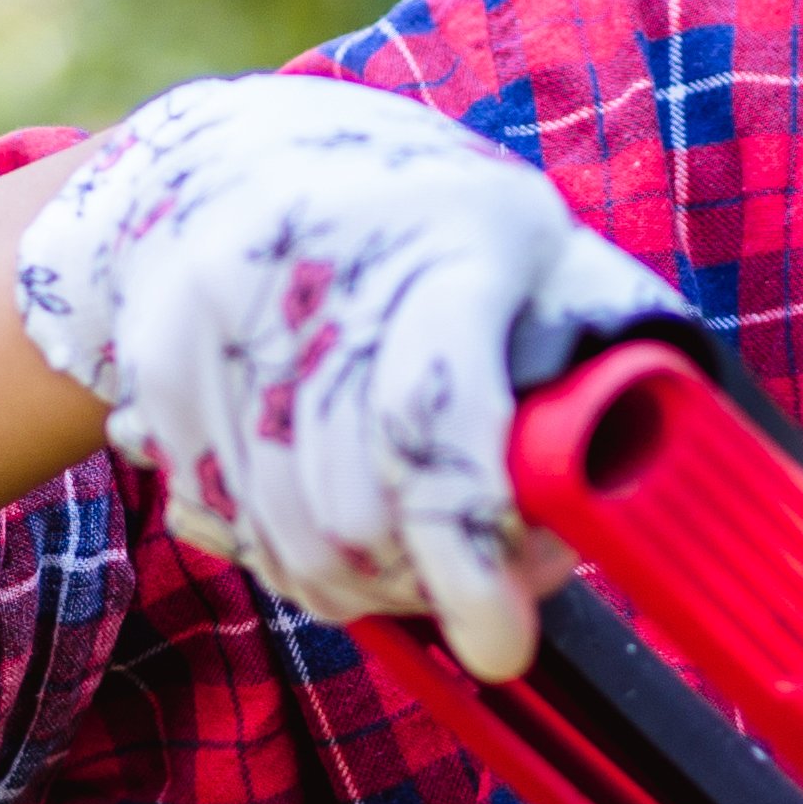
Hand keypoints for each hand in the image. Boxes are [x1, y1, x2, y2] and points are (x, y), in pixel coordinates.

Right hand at [11, 74, 687, 680]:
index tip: (500, 649)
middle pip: (355, 502)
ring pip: (287, 531)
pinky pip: (222, 520)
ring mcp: (218, 313)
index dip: (465, 546)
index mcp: (447, 234)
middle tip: (472, 597)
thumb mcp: (542, 252)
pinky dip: (282, 548)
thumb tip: (648, 480)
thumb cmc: (431, 223)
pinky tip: (323, 507)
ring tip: (408, 556)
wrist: (241, 154)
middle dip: (422, 579)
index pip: (434, 414)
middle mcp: (316, 263)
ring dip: (356, 580)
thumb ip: (597, 359)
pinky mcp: (153, 360)